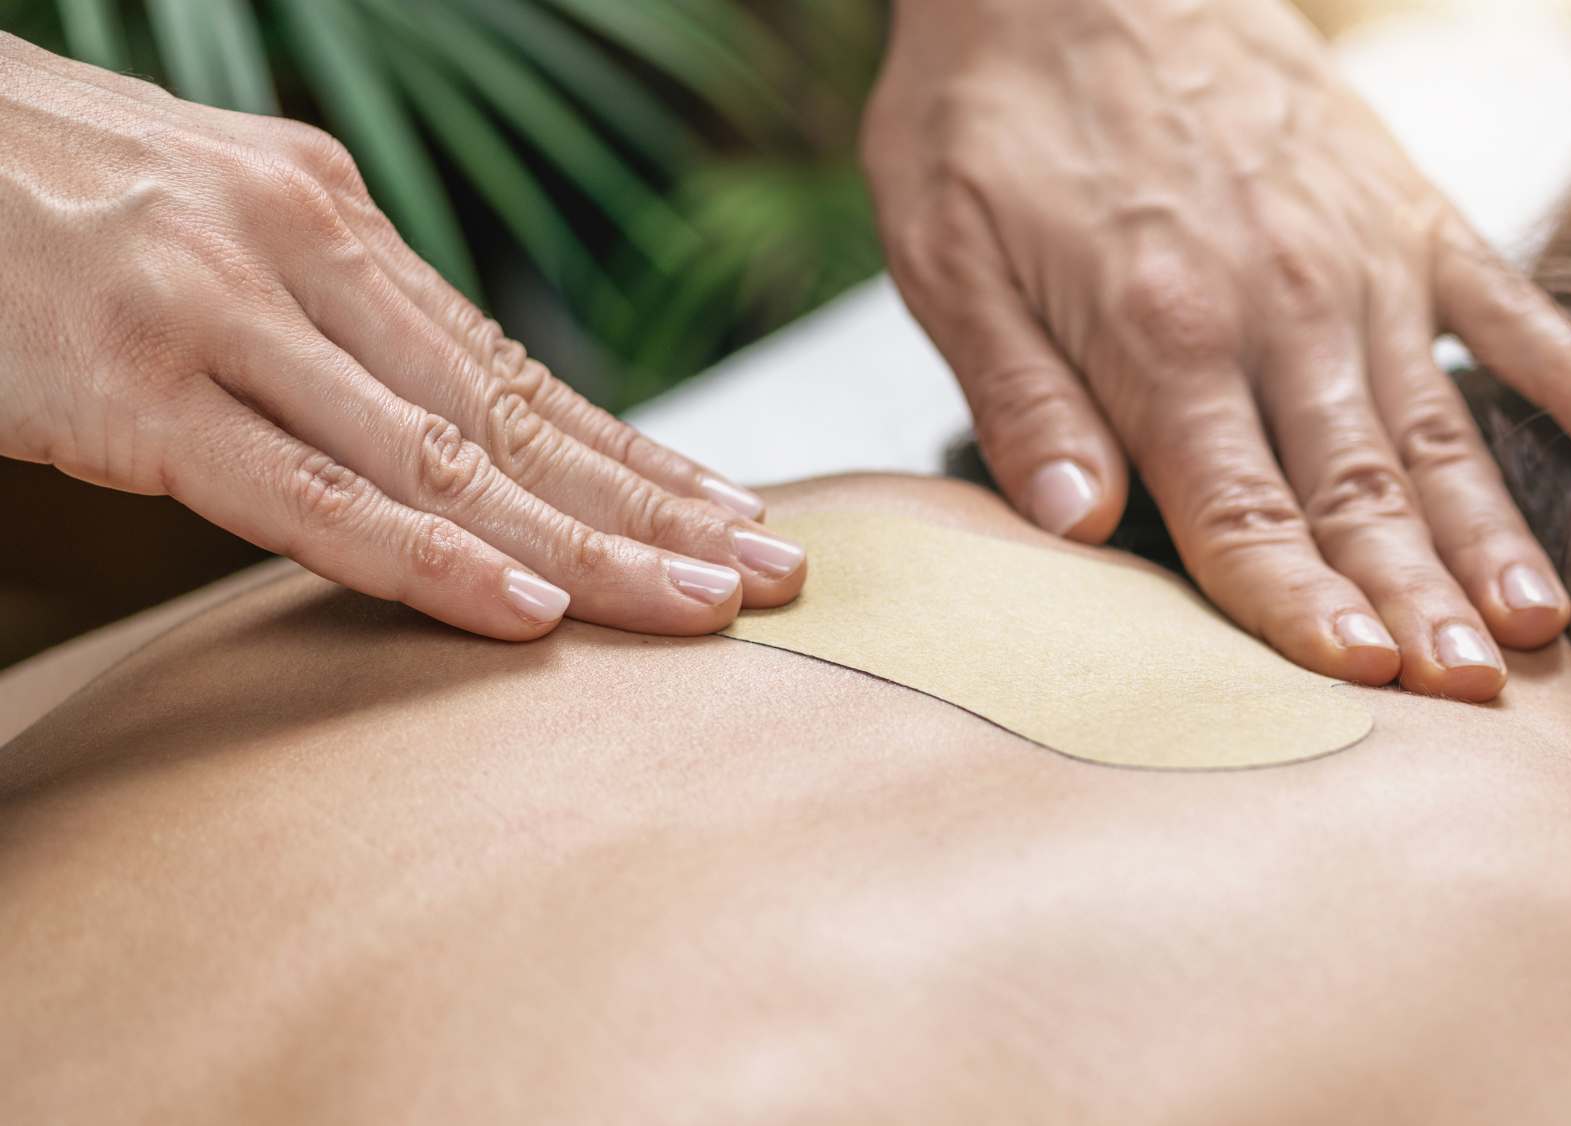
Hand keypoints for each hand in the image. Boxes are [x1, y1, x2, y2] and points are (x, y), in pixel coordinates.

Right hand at [0, 37, 805, 640]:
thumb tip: (414, 407)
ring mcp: (221, 315)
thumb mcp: (201, 224)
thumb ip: (312, 313)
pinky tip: (524, 610)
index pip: (516, 369)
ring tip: (703, 607)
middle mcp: (304, 251)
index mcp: (329, 216)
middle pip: (515, 417)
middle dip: (655, 507)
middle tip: (775, 571)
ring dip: (588, 546)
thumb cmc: (31, 197)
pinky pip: (306, 496)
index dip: (635, 452)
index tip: (733, 512)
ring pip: (445, 461)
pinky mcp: (133, 389)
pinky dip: (425, 560)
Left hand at [865, 0, 1570, 698]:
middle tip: (1478, 702)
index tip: (1360, 686)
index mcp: (1161, 336)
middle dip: (1416, 605)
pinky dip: (1556, 362)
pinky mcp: (1400, 201)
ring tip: (1538, 627)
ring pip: (1433, 422)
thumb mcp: (947, 249)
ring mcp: (1355, 255)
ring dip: (1487, 530)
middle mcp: (1279, 308)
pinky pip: (1497, 293)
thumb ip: (1017, 392)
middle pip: (1356, 491)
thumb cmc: (992, 108)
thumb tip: (1074, 525)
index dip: (1299, 608)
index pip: (1241, 513)